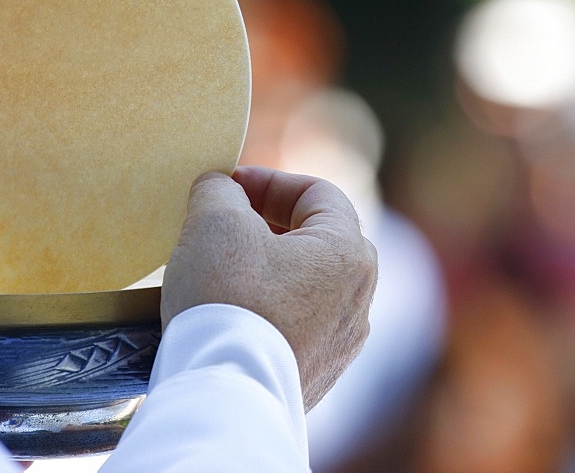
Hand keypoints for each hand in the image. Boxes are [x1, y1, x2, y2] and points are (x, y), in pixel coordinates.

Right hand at [162, 166, 376, 410]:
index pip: (319, 193)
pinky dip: (269, 307)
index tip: (228, 186)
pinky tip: (232, 312)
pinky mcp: (318, 376)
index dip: (269, 180)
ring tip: (223, 268)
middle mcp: (360, 299)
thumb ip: (219, 190)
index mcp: (349, 253)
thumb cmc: (227, 299)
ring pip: (307, 284)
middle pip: (317, 238)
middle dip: (269, 222)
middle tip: (227, 222)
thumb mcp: (215, 221)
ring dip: (268, 267)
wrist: (224, 393)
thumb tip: (221, 188)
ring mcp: (342, 343)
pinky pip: (297, 325)